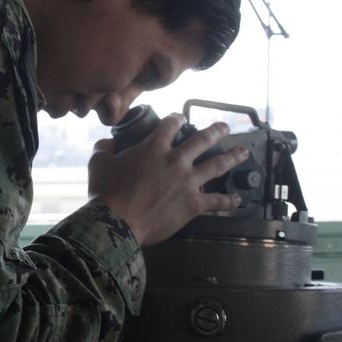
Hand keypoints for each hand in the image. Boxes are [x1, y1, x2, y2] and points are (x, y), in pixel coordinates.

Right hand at [88, 113, 249, 246]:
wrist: (117, 223)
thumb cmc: (106, 193)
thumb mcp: (99, 163)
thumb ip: (105, 148)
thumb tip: (108, 143)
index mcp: (154, 147)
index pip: (170, 125)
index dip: (176, 118)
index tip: (180, 118)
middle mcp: (176, 161)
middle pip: (202, 140)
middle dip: (216, 131)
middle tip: (225, 127)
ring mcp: (188, 182)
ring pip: (217, 165)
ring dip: (233, 157)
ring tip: (243, 152)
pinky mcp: (194, 205)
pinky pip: (217, 201)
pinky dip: (229, 201)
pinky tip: (238, 200)